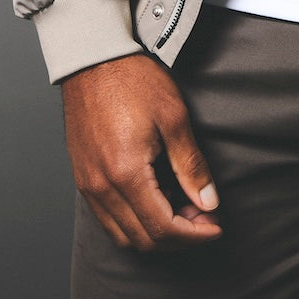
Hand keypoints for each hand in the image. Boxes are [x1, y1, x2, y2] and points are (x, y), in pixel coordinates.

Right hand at [61, 53, 222, 251]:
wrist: (93, 59)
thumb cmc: (132, 80)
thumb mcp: (174, 118)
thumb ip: (191, 166)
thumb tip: (208, 202)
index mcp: (125, 173)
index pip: (163, 228)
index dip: (194, 235)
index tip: (215, 227)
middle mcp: (101, 187)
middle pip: (143, 239)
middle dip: (179, 238)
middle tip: (205, 218)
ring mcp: (88, 185)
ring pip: (123, 235)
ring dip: (157, 234)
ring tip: (184, 211)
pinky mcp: (83, 178)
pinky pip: (108, 219)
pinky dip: (135, 222)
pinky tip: (156, 202)